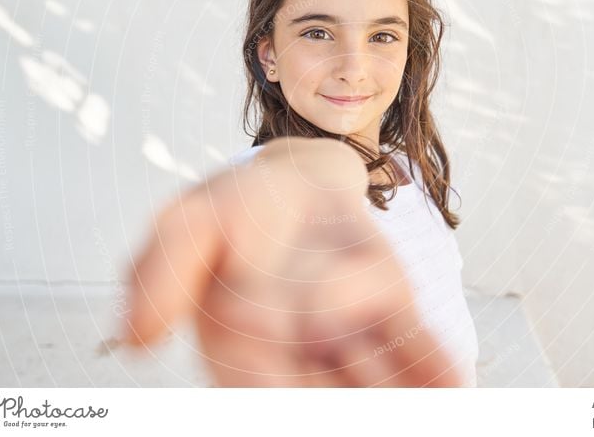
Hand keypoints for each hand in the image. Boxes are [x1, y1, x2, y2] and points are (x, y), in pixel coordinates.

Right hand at [124, 138, 460, 386]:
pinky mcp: (390, 310)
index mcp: (243, 348)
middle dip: (348, 408)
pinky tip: (457, 387)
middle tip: (389, 418)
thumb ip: (162, 272)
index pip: (260, 386)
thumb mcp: (189, 224)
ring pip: (373, 380)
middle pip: (325, 395)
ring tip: (432, 414)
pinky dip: (434, 368)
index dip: (273, 392)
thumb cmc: (238, 207)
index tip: (289, 395)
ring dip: (397, 398)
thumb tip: (136, 337)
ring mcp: (350, 335)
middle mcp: (299, 353)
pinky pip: (412, 343)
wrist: (294, 179)